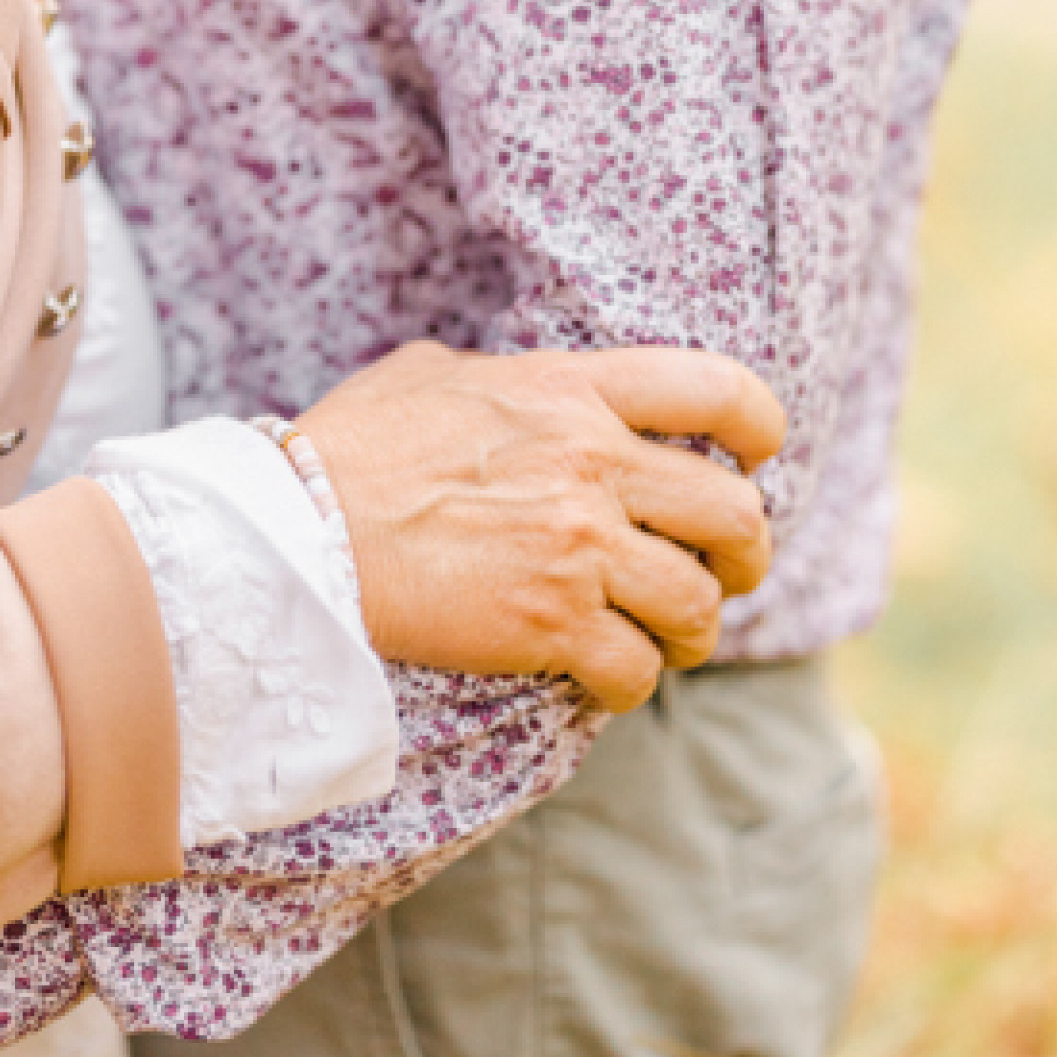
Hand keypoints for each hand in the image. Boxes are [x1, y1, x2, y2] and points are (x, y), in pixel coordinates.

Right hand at [295, 341, 782, 713]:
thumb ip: (495, 377)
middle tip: (722, 576)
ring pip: (696, 604)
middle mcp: (592, 463)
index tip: (757, 460)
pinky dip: (630, 682)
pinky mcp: (550, 625)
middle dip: (746, 557)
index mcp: (571, 390)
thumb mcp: (428, 373)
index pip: (718, 390)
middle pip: (735, 515)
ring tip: (665, 639)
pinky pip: (636, 670)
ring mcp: (577, 548)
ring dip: (691, 631)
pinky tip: (602, 679)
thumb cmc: (348, 450)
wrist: (296, 531)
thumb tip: (504, 383)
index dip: (760, 427)